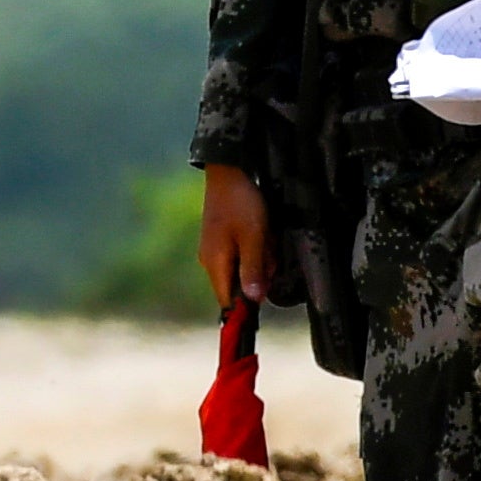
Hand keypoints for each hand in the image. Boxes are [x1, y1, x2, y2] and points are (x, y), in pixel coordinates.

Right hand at [200, 163, 268, 307]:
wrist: (228, 172)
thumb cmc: (241, 205)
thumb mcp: (253, 237)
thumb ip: (253, 270)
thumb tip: (253, 301)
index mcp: (215, 263)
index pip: (227, 301)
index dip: (246, 308)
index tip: (265, 297)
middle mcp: (211, 261)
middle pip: (238, 287)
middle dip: (259, 277)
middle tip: (269, 254)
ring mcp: (215, 250)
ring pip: (243, 271)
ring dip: (260, 261)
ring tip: (266, 240)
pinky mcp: (221, 241)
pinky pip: (242, 257)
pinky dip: (256, 250)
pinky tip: (262, 235)